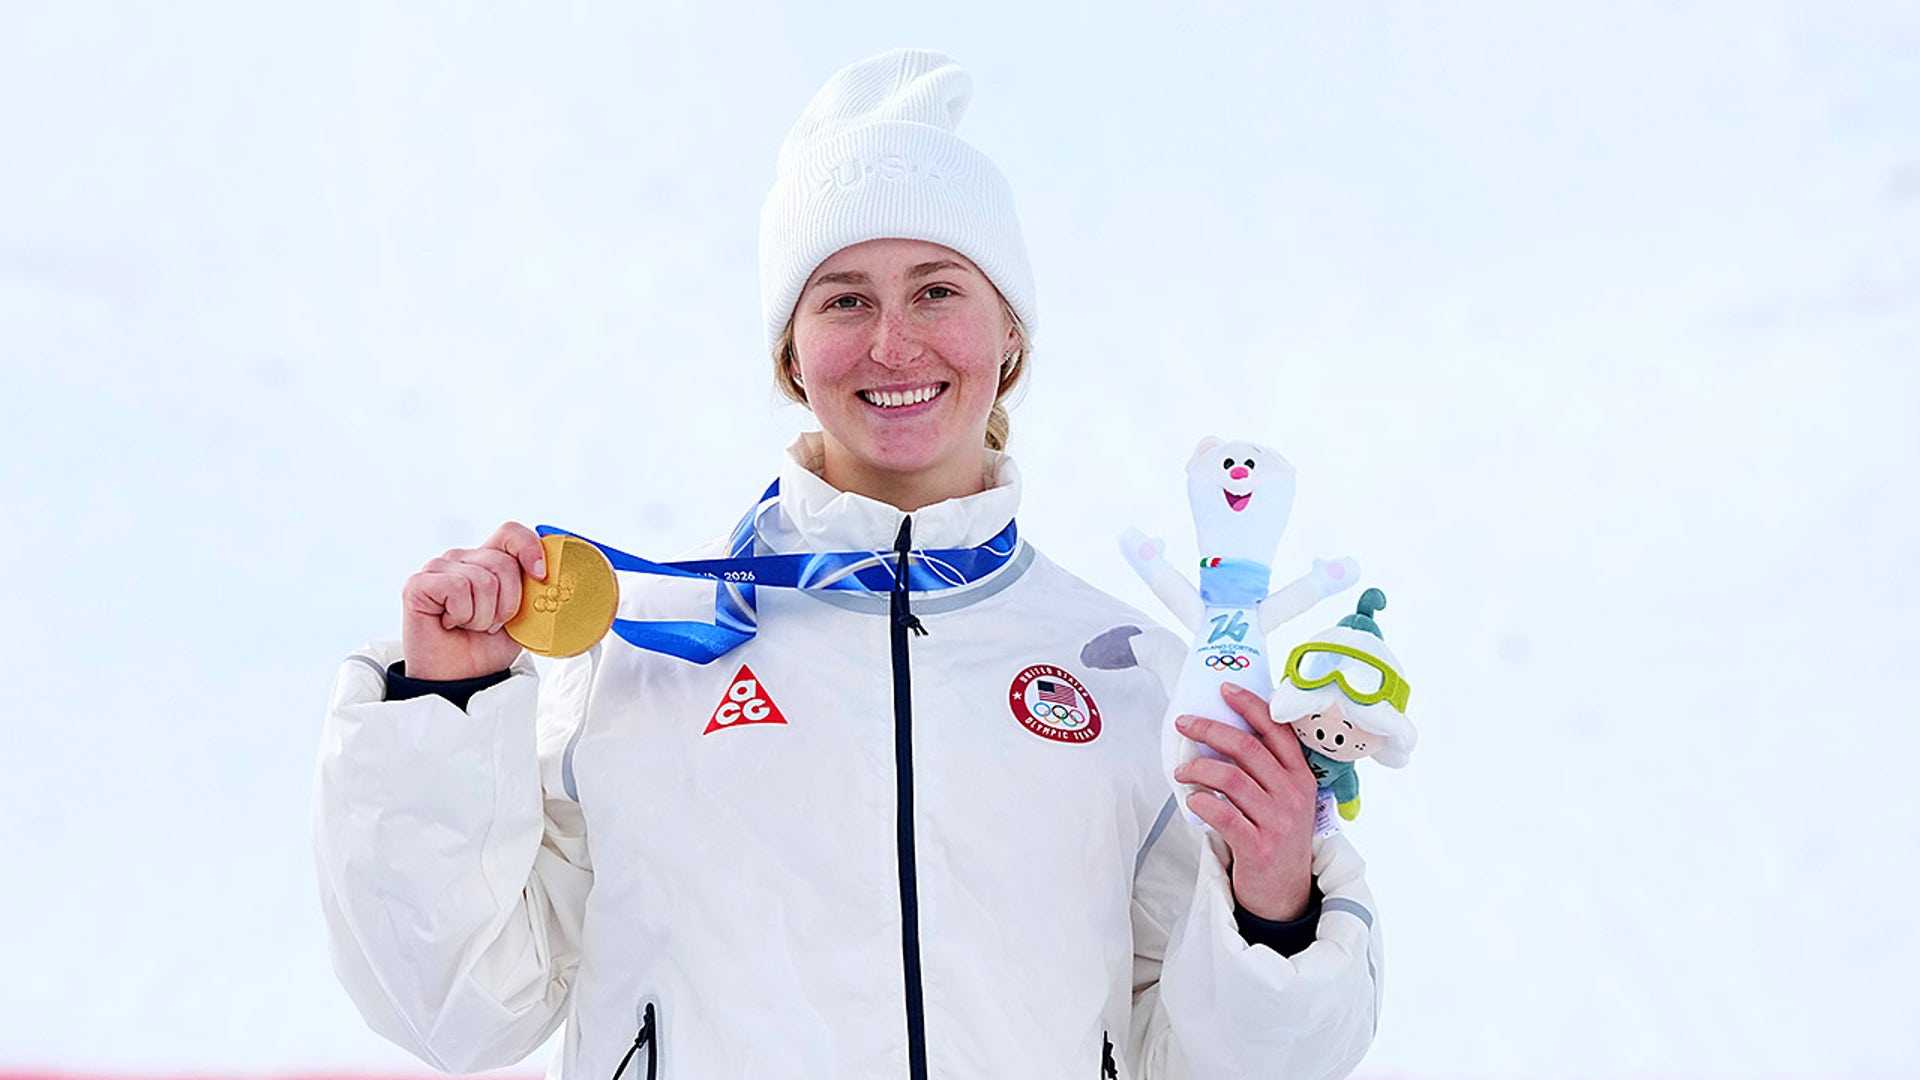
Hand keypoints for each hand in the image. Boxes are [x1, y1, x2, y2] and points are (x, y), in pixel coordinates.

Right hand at [400, 521, 546, 680]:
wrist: (462, 680)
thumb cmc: (489, 647)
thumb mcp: (524, 615)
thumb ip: (535, 589)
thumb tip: (553, 573)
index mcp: (487, 559)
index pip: (511, 533)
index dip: (530, 548)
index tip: (541, 577)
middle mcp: (461, 558)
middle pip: (503, 562)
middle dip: (508, 603)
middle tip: (492, 624)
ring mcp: (437, 567)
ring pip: (483, 580)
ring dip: (484, 615)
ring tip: (470, 626)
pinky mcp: (417, 583)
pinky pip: (457, 588)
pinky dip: (463, 614)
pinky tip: (450, 623)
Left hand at [1172, 683, 1317, 920]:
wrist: (1285, 893)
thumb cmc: (1276, 837)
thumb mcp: (1284, 799)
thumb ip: (1265, 769)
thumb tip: (1222, 732)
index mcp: (1301, 776)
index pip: (1277, 730)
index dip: (1250, 705)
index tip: (1224, 690)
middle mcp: (1293, 794)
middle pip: (1248, 747)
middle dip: (1210, 729)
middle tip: (1184, 724)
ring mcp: (1278, 821)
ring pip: (1231, 777)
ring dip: (1198, 766)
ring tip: (1181, 770)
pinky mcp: (1259, 847)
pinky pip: (1223, 814)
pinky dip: (1202, 801)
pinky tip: (1192, 798)